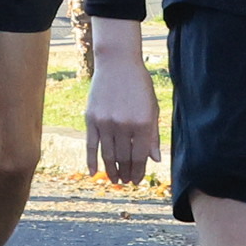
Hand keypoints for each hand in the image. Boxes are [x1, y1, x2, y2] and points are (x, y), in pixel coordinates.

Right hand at [84, 23, 159, 185]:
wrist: (118, 63)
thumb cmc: (139, 85)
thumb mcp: (152, 108)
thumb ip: (153, 135)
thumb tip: (155, 160)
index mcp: (142, 123)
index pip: (140, 156)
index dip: (139, 171)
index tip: (137, 180)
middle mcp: (124, 125)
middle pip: (124, 158)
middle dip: (126, 172)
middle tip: (126, 181)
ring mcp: (106, 123)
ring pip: (108, 154)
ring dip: (111, 170)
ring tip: (114, 179)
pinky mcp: (91, 119)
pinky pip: (91, 145)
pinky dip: (91, 160)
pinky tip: (94, 172)